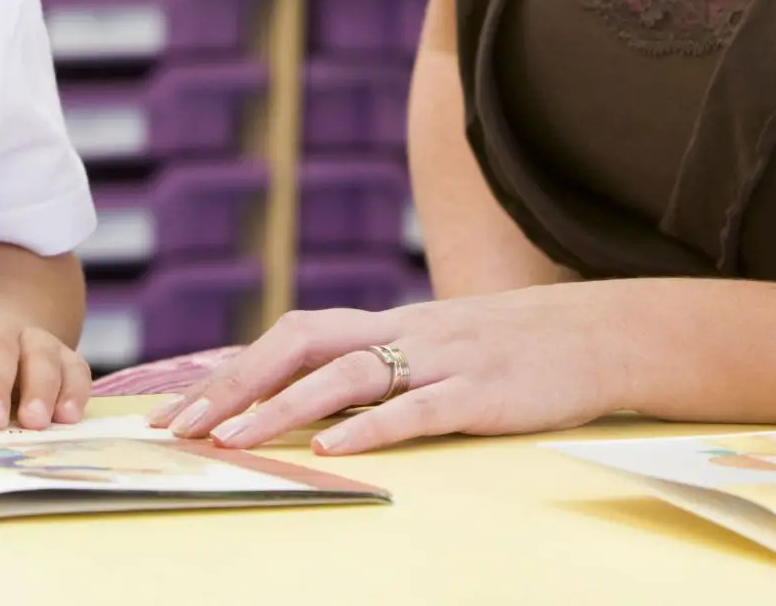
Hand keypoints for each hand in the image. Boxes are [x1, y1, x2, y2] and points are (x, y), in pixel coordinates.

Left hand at [150, 286, 626, 454]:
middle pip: (302, 342)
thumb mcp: (437, 349)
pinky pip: (419, 409)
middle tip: (184, 426)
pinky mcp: (480, 392)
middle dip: (236, 384)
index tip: (176, 406)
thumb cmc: (512, 349)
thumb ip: (382, 366)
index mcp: (388, 325)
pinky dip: (374, 427)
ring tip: (238, 439)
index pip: (291, 336)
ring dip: (286, 407)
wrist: (599, 336)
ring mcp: (441, 359)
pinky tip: (337, 449)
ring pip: (349, 374)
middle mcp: (404, 333)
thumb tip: (314, 398)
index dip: (232, 368)